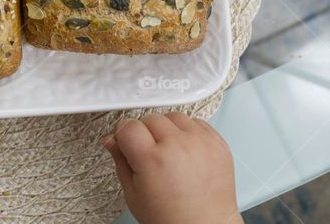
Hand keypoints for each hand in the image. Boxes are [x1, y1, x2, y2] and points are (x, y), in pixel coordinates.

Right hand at [103, 112, 241, 223]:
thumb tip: (111, 141)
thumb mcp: (134, 195)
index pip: (128, 125)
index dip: (123, 135)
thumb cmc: (172, 219)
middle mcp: (178, 146)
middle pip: (150, 118)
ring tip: (169, 152)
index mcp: (152, 159)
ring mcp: (201, 143)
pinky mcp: (218, 144)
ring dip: (168, 129)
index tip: (126, 143)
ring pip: (174, 116)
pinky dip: (189, 132)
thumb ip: (120, 162)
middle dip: (145, 133)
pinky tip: (186, 151)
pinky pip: (198, 122)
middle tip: (149, 153)